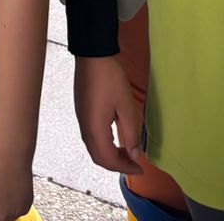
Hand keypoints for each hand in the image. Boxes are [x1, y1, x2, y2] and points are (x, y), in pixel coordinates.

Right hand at [73, 55, 143, 175]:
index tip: (141, 168)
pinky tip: (116, 138)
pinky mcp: (82, 112)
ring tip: (128, 153)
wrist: (92, 55)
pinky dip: (104, 145)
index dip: (125, 168)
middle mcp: (85, 128)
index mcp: (95, 129)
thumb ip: (131, 133)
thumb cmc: (111, 79)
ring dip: (110, 155)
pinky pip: (91, 137)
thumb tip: (134, 155)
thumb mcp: (127, 106)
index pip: (109, 159)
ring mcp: (81, 119)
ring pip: (94, 148)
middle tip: (135, 164)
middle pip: (98, 157)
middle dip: (117, 165)